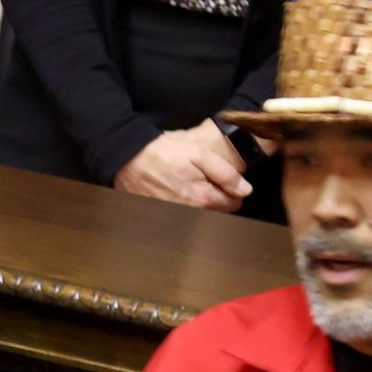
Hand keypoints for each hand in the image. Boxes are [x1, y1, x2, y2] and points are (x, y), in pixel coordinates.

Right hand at [111, 123, 252, 212]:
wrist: (127, 158)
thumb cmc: (162, 152)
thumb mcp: (198, 153)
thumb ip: (225, 172)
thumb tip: (245, 190)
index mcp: (202, 199)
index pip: (233, 204)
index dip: (233, 190)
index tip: (224, 180)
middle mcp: (189, 214)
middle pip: (216, 212)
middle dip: (216, 198)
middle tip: (206, 180)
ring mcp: (173, 218)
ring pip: (200, 216)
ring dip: (199, 204)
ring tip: (188, 185)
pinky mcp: (160, 218)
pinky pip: (181, 217)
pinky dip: (182, 208)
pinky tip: (174, 193)